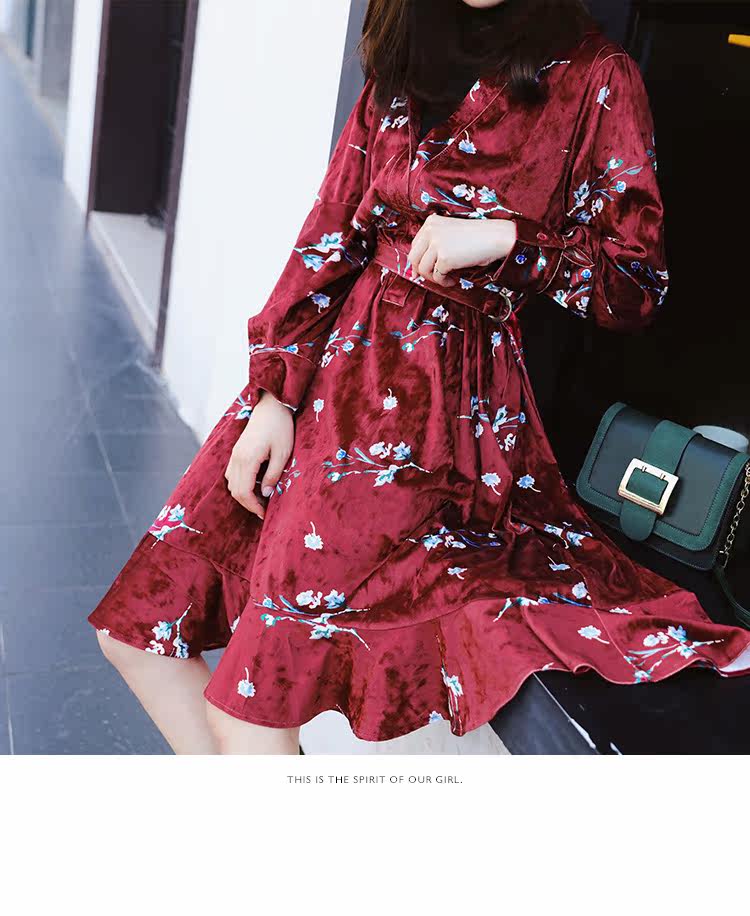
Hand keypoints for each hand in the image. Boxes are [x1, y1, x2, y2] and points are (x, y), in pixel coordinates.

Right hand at [225, 391, 293, 518]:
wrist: (271, 406)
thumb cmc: (281, 428)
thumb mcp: (282, 453)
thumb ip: (273, 475)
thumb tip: (266, 494)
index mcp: (247, 459)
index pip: (244, 492)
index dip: (254, 507)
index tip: (265, 514)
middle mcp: (236, 458)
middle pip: (235, 491)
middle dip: (249, 504)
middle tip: (264, 510)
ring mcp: (234, 454)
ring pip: (232, 483)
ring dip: (244, 495)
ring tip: (261, 499)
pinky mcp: (237, 451)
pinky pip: (232, 474)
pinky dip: (240, 484)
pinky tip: (255, 485)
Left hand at [408, 214, 517, 287]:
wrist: (495, 237)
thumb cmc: (476, 237)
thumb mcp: (450, 232)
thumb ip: (434, 243)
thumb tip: (417, 268)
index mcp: (430, 222)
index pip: (414, 245)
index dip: (417, 260)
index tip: (421, 271)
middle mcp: (431, 231)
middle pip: (414, 258)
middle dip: (421, 271)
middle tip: (431, 279)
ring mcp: (437, 244)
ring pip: (423, 269)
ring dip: (434, 278)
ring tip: (447, 278)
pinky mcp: (445, 258)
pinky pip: (437, 277)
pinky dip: (444, 282)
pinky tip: (453, 280)